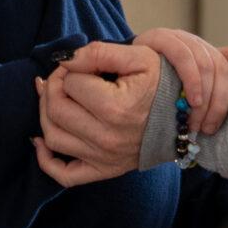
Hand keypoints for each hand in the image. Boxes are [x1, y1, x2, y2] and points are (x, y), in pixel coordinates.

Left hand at [33, 41, 160, 185]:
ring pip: (52, 136)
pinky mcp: (104, 170)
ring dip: (46, 112)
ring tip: (58, 97)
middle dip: (54, 86)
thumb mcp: (140, 57)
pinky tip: (42, 140)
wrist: (186, 116)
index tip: (83, 63)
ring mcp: (104, 158)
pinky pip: (64, 175)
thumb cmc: (164, 84)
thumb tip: (65, 60)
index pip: (70, 82)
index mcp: (116, 108)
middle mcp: (107, 137)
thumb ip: (100, 52)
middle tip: (67, 76)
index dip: (72, 67)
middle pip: (55, 109)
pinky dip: (46, 159)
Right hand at [133, 27, 227, 134]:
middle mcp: (198, 46)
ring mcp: (180, 40)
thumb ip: (203, 108)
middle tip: (210, 129)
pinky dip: (191, 79)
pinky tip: (191, 100)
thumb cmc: (151, 97)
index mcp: (210, 57)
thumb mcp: (181, 103)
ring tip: (196, 123)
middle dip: (221, 102)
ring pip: (206, 63)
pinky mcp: (160, 38)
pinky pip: (182, 54)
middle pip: (223, 67)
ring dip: (205, 98)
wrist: (114, 79)